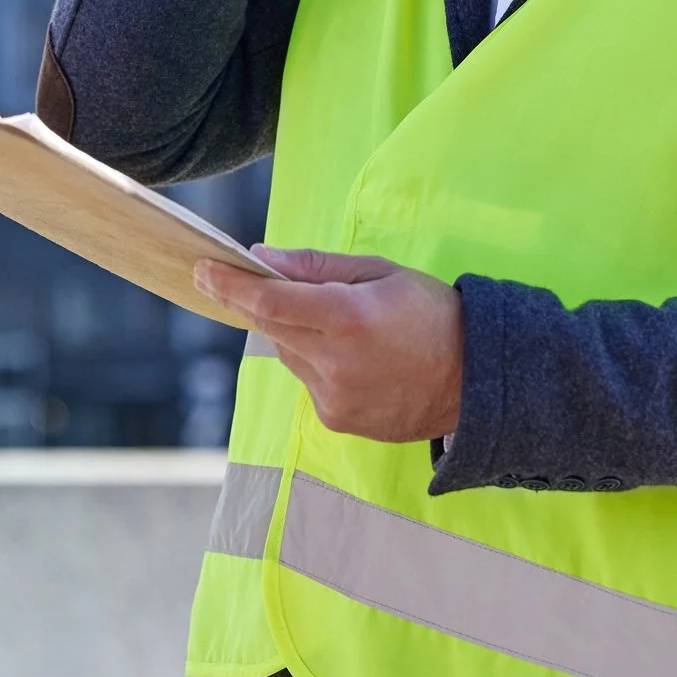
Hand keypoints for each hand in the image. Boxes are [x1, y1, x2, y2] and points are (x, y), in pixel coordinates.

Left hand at [194, 247, 461, 442]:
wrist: (476, 380)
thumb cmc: (431, 313)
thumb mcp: (380, 273)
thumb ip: (316, 267)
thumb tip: (261, 257)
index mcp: (347, 318)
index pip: (270, 300)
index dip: (230, 285)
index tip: (201, 269)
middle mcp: (334, 362)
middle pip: (271, 327)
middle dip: (258, 303)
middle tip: (252, 281)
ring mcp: (334, 397)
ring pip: (288, 354)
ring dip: (296, 334)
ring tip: (342, 326)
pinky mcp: (337, 419)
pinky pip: (308, 381)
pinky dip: (317, 363)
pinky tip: (356, 359)